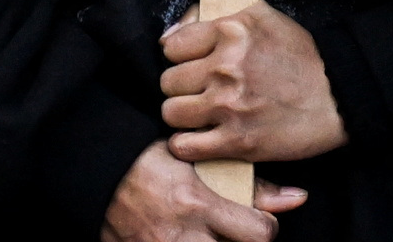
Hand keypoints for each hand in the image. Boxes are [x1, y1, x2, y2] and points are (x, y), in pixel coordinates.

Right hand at [106, 139, 307, 241]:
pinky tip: (186, 236)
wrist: (94, 168)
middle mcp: (180, 234)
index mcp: (196, 203)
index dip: (264, 228)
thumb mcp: (195, 160)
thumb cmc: (145, 158)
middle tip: (231, 230)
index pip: (260, 234)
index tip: (256, 222)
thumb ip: (248, 183)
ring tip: (208, 232)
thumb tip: (298, 198)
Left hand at [163, 0, 346, 163]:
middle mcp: (225, 68)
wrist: (340, 98)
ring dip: (182, 115)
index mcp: (230, 33)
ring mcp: (230, 106)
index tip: (190, 65)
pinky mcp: (239, 141)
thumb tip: (172, 33)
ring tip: (198, 114)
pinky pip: (186, 146)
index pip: (171, 46)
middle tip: (197, 91)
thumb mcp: (262, 17)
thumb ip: (215, 17)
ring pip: (171, 112)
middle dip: (180, 87)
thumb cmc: (303, 57)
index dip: (179, 57)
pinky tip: (197, 139)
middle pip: (168, 81)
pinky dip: (186, 145)